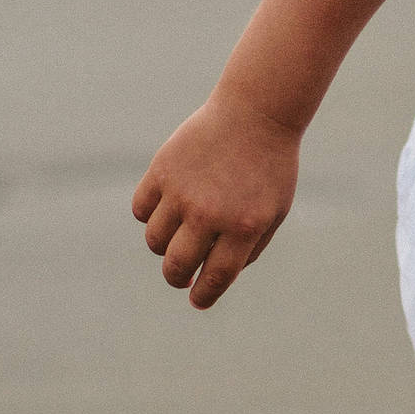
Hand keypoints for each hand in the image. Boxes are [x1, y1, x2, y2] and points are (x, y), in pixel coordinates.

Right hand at [132, 88, 301, 309]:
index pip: (214, 278)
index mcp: (243, 227)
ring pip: (155, 241)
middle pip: (176, 266)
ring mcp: (183, 191)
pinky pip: (141, 210)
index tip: (196, 300)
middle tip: (180, 275)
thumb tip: (211, 280)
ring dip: (164, 245)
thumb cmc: (269, 168)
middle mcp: (210, 213)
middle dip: (177, 278)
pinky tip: (166, 207)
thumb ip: (248, 250)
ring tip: (179, 232)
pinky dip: (149, 215)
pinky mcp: (162, 170)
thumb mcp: (273, 213)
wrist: (256, 114)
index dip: (202, 296)